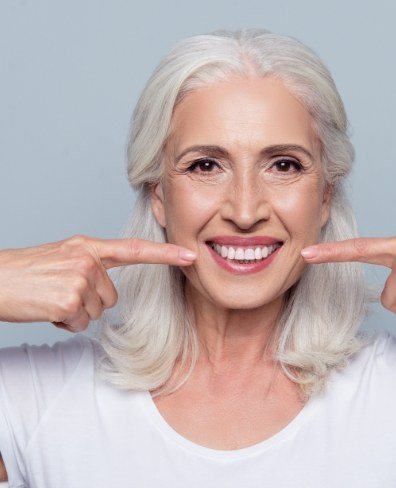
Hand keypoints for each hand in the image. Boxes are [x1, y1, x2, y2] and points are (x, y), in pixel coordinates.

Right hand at [0, 234, 196, 331]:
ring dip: (75, 312)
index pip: (134, 249)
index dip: (165, 254)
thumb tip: (108, 290)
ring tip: (51, 298)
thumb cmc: (27, 272)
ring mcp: (80, 279)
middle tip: (59, 291)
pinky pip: (79, 323)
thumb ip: (91, 265)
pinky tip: (46, 309)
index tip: (190, 255)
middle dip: (89, 301)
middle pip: (112, 296)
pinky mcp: (69, 300)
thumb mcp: (63, 256)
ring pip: (97, 312)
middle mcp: (88, 259)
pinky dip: (63, 323)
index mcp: (88, 247)